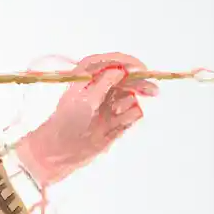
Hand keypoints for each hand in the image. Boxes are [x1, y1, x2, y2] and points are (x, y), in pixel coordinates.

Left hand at [14, 53, 157, 186]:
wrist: (60, 152)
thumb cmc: (67, 123)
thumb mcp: (84, 99)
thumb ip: (104, 82)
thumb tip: (121, 69)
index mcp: (87, 79)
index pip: (110, 62)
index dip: (126, 62)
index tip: (140, 67)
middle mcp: (100, 89)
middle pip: (127, 77)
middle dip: (139, 81)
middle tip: (152, 90)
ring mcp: (109, 105)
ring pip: (131, 95)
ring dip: (129, 101)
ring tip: (117, 113)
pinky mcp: (116, 121)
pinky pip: (133, 113)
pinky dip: (129, 116)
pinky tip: (118, 123)